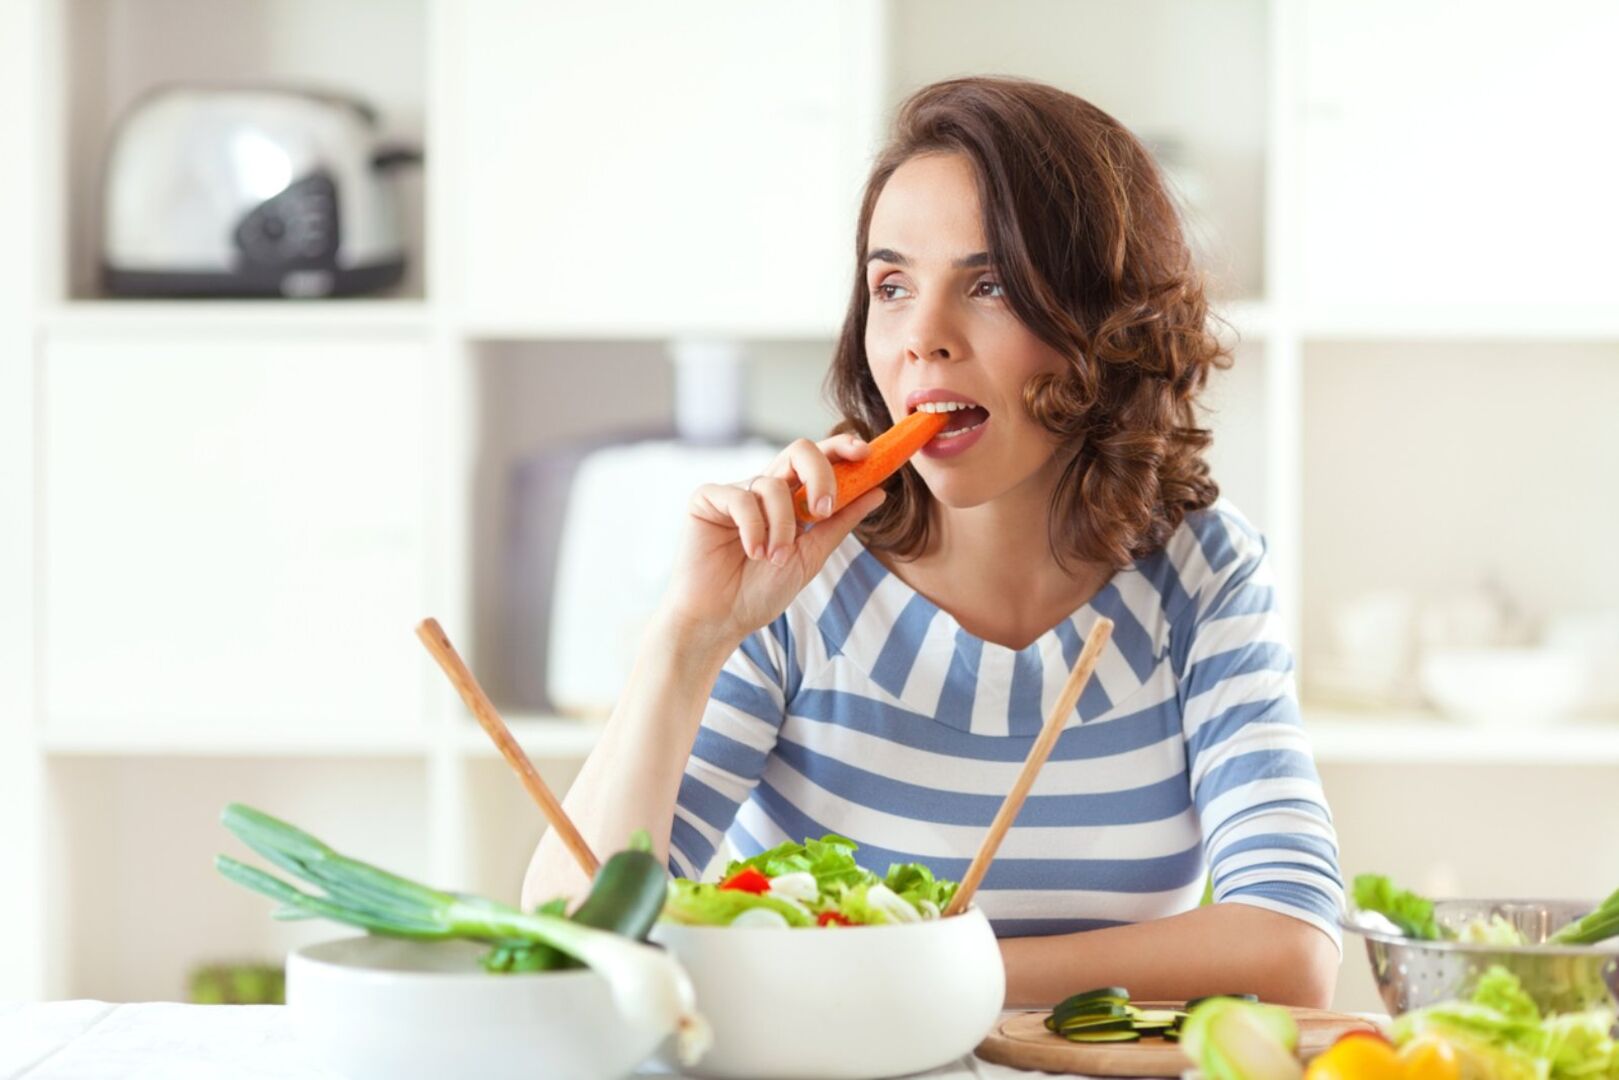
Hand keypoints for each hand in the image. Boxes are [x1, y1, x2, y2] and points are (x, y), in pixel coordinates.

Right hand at [660, 433, 886, 650]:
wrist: (721, 619)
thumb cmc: (760, 592)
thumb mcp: (811, 556)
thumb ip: (840, 523)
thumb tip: (878, 491)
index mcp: (790, 500)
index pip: (818, 461)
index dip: (841, 448)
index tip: (865, 453)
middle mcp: (764, 489)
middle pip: (799, 451)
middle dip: (820, 475)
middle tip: (823, 510)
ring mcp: (735, 492)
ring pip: (773, 485)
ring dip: (782, 526)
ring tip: (775, 558)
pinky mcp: (707, 499)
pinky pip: (741, 498)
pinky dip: (754, 528)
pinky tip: (752, 552)